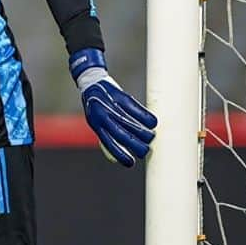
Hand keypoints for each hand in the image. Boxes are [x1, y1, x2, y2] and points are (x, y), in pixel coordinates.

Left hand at [70, 48, 156, 166]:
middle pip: (122, 134)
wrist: (92, 81)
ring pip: (132, 122)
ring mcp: (113, 106)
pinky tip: (153, 122)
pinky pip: (136, 108)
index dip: (121, 154)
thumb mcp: (96, 121)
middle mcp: (104, 116)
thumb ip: (107, 135)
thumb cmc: (97, 107)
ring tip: (152, 137)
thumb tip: (121, 153)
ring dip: (144, 132)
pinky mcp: (121, 96)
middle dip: (136, 145)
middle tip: (146, 151)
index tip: (131, 163)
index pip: (109, 143)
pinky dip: (146, 116)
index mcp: (96, 124)